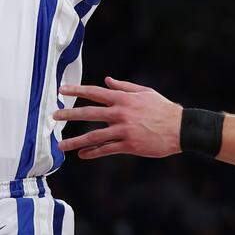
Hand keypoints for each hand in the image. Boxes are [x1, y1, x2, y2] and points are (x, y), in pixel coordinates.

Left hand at [54, 77, 183, 159]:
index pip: (94, 92)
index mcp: (123, 98)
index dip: (76, 90)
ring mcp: (123, 130)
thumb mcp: (144, 92)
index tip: (61, 90)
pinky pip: (106, 150)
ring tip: (61, 145)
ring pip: (94, 135)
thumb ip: (123, 86)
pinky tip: (82, 155)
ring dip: (75, 141)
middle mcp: (120, 113)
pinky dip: (93, 152)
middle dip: (69, 114)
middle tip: (54, 116)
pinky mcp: (129, 145)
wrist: (180, 128)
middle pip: (89, 113)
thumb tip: (107, 80)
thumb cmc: (163, 108)